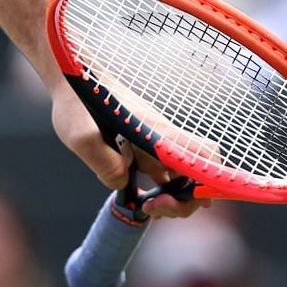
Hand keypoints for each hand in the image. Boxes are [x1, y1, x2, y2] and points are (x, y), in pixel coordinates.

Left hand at [49, 90, 209, 218]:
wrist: (75, 78)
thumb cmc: (79, 101)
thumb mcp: (81, 136)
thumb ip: (103, 162)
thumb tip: (124, 182)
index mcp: (156, 134)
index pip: (205, 155)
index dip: (211, 181)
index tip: (192, 200)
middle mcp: (163, 139)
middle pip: (199, 175)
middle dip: (185, 201)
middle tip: (153, 207)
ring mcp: (156, 144)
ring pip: (182, 178)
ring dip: (173, 198)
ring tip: (147, 206)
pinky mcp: (144, 148)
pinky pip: (164, 174)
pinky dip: (161, 190)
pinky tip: (142, 198)